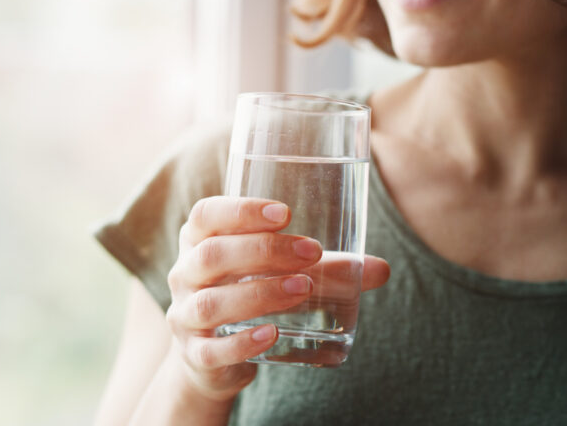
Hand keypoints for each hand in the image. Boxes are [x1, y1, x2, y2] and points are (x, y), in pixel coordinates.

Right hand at [164, 196, 389, 401]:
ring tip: (303, 288)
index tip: (285, 213)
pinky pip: (212, 350)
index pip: (207, 215)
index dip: (241, 210)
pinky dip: (242, 343)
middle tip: (310, 252)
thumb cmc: (250, 293)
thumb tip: (381, 269)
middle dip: (263, 250)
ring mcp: (185, 316)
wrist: (214, 355)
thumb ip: (328, 269)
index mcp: (200, 241)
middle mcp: (185, 275)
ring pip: (211, 302)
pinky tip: (273, 334)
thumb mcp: (282, 274)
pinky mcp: (196, 355)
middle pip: (211, 255)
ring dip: (259, 293)